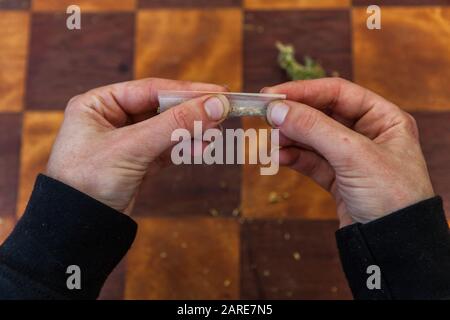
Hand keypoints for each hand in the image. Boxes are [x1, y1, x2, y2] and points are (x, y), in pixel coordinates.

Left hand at [46, 78, 229, 213]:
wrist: (78, 229)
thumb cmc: (88, 181)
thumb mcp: (133, 147)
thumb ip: (175, 124)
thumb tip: (215, 104)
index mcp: (99, 104)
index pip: (150, 90)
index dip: (186, 91)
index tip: (218, 92)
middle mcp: (111, 119)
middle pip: (161, 108)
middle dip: (191, 113)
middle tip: (222, 112)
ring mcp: (126, 142)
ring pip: (167, 129)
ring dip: (191, 131)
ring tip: (214, 133)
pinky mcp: (138, 163)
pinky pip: (167, 149)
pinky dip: (185, 148)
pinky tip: (202, 148)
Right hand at [263, 78, 433, 226]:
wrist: (394, 246)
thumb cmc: (393, 197)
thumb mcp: (354, 155)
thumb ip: (314, 128)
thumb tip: (278, 109)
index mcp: (384, 119)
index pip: (338, 93)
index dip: (304, 91)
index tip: (273, 96)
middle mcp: (368, 134)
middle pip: (322, 114)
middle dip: (294, 117)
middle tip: (267, 118)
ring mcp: (351, 157)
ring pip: (312, 138)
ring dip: (290, 138)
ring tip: (272, 144)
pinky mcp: (338, 178)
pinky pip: (310, 160)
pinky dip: (293, 157)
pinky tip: (279, 158)